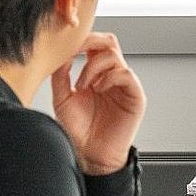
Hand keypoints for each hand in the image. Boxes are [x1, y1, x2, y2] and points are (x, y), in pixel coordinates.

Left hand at [52, 32, 145, 174]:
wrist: (90, 155)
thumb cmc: (79, 131)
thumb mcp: (62, 99)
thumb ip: (61, 75)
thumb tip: (62, 53)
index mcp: (95, 74)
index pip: (94, 45)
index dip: (82, 39)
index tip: (65, 42)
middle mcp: (110, 76)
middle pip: (109, 42)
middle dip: (92, 41)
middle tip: (77, 50)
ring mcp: (123, 85)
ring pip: (114, 56)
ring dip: (94, 67)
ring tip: (84, 85)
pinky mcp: (135, 96)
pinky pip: (126, 74)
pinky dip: (110, 77)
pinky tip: (98, 89)